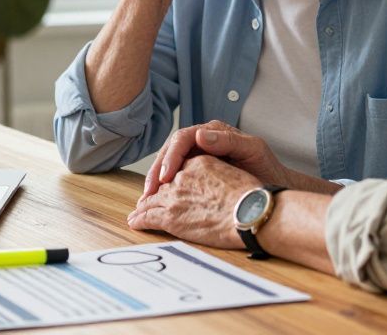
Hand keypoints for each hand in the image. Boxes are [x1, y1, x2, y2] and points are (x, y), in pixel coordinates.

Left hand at [127, 154, 257, 248]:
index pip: (178, 168)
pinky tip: (135, 223)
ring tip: (137, 214)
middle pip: (162, 183)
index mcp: (199, 163)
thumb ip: (218, 174)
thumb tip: (214, 185)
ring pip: (152, 200)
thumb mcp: (234, 174)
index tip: (166, 186)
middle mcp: (183, 175)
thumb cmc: (251, 198)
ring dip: (143, 207)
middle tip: (145, 201)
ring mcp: (174, 195)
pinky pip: (148, 216)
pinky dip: (139, 220)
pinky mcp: (170, 215)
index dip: (170, 179)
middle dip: (153, 193)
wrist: (249, 212)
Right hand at [141, 120, 291, 198]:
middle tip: (149, 190)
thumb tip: (199, 135)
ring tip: (148, 198)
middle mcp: (203, 140)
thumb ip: (228, 141)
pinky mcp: (198, 172)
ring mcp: (200, 156)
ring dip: (157, 179)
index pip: (183, 137)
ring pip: (170, 163)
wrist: (274, 190)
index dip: (171, 156)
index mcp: (215, 131)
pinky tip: (159, 200)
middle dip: (157, 169)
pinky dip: (166, 188)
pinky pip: (177, 176)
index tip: (165, 176)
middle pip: (171, 149)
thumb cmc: (268, 169)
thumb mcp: (253, 151)